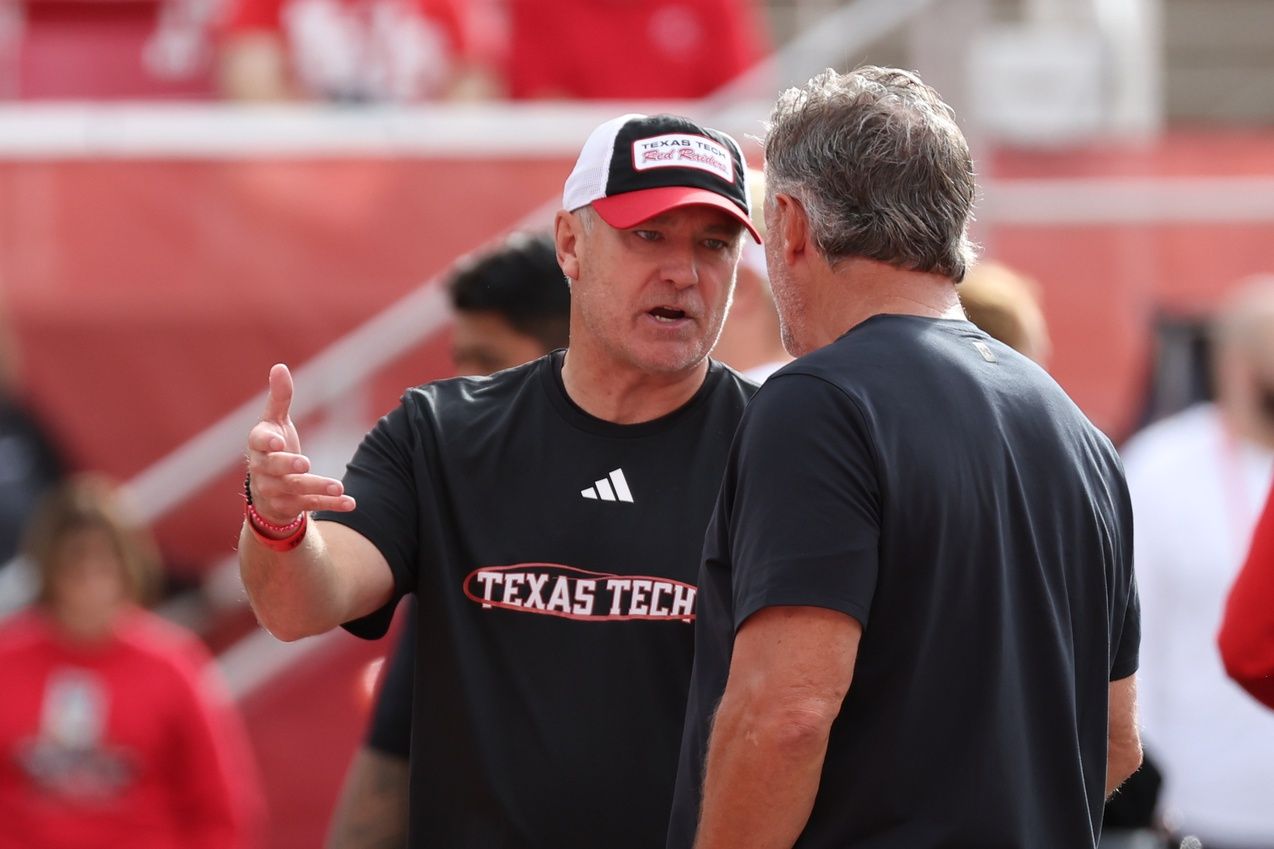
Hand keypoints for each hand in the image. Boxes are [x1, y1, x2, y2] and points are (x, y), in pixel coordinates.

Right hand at [245, 364, 354, 524]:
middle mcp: (263, 470)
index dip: (266, 443)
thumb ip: (279, 398)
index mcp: (258, 446)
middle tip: (305, 463)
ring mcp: (276, 491)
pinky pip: (311, 505)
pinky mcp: (291, 506)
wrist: (267, 491)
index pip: (257, 443)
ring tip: (339, 486)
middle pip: (273, 468)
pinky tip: (352, 502)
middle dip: (288, 466)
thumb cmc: (273, 447)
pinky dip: (331, 504)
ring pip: (294, 490)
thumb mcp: (274, 422)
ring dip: (316, 487)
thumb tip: (279, 367)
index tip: (278, 442)